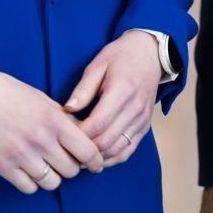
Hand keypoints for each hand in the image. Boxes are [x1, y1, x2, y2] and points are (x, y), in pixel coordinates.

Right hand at [0, 69, 103, 193]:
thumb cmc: (10, 93)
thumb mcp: (44, 100)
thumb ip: (65, 119)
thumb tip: (84, 136)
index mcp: (55, 120)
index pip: (87, 151)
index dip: (95, 160)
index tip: (95, 163)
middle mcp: (41, 140)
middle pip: (71, 170)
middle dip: (72, 166)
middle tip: (66, 159)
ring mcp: (21, 155)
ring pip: (52, 182)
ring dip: (53, 176)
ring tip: (46, 164)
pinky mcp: (3, 166)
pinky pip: (29, 188)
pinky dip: (32, 182)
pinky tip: (29, 169)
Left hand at [65, 31, 163, 166]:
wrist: (149, 54)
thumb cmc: (121, 57)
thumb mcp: (97, 65)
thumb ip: (83, 89)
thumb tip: (67, 110)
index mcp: (122, 91)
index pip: (98, 124)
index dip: (78, 134)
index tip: (63, 133)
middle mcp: (135, 109)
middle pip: (106, 141)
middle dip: (84, 148)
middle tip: (68, 146)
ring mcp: (142, 120)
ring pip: (117, 150)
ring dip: (97, 157)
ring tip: (79, 154)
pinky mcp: (144, 127)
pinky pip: (128, 151)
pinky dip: (111, 158)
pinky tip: (97, 156)